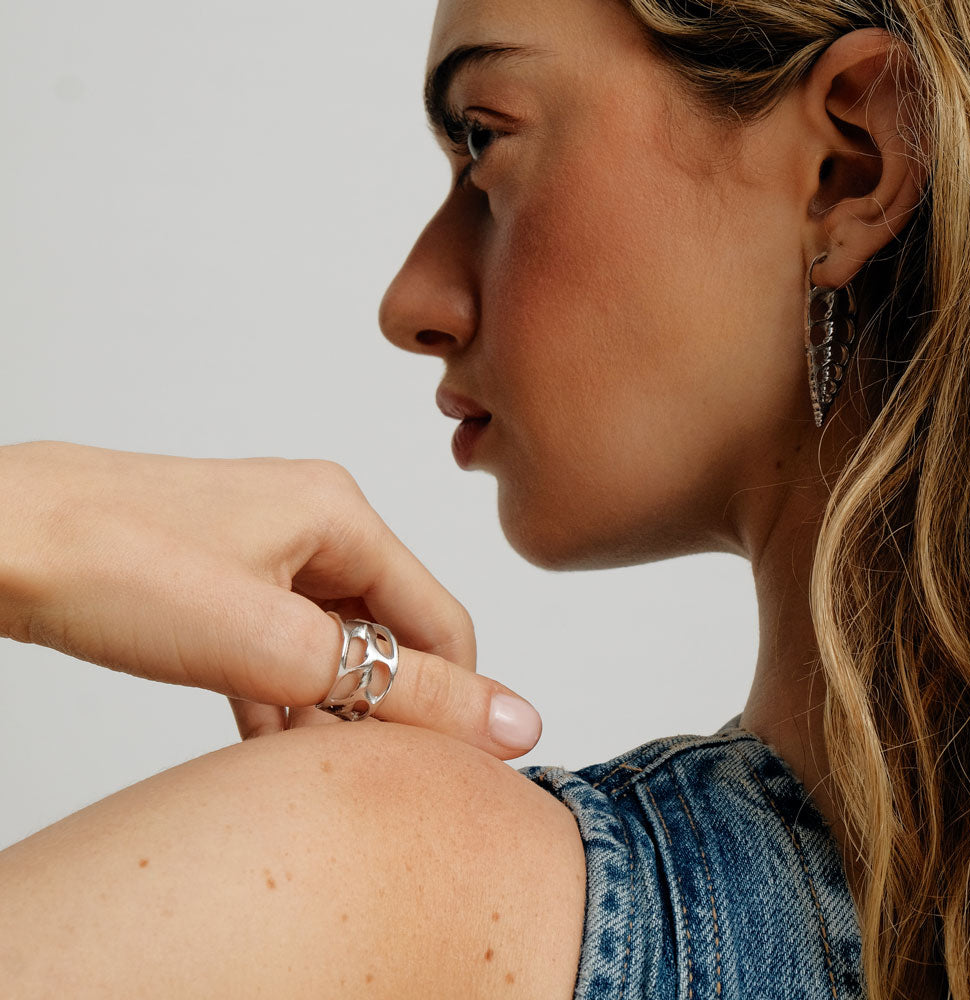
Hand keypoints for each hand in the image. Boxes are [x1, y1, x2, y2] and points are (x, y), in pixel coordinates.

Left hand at [0, 441, 541, 757]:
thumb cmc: (117, 564)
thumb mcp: (277, 645)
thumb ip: (402, 688)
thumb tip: (510, 720)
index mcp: (342, 514)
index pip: (440, 621)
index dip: (453, 699)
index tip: (451, 771)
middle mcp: (311, 520)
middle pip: (387, 630)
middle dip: (380, 704)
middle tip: (359, 771)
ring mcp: (261, 546)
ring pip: (330, 640)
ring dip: (326, 703)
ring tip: (305, 764)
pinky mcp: (220, 574)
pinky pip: (278, 639)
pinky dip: (280, 691)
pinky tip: (262, 740)